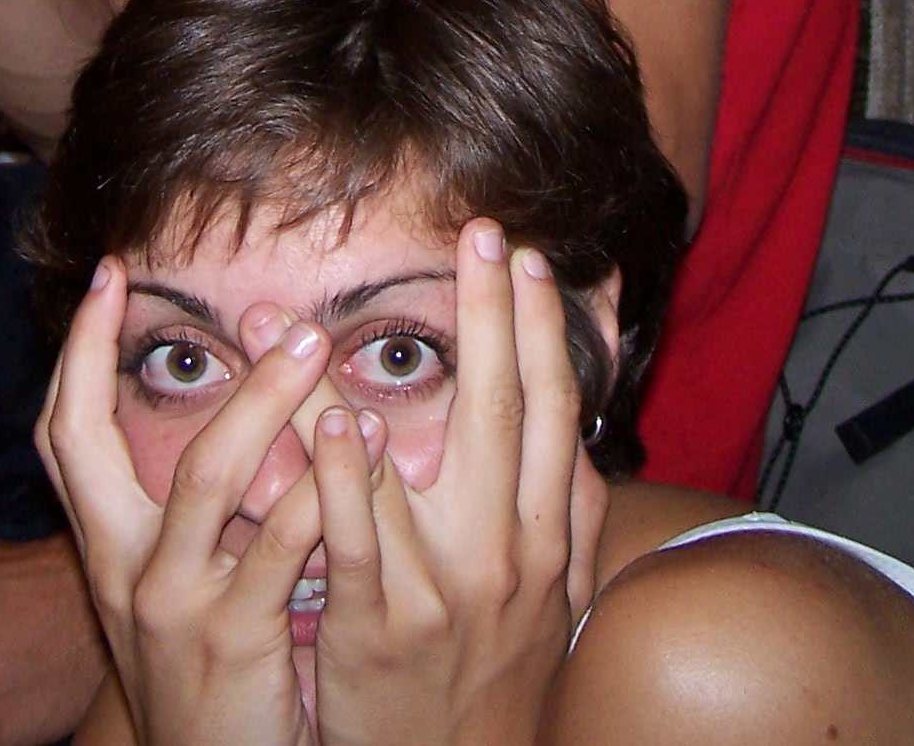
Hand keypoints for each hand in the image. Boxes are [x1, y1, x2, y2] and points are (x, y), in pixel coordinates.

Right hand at [36, 259, 343, 745]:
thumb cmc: (217, 677)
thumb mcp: (180, 591)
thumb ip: (199, 512)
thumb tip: (245, 410)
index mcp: (110, 549)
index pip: (65, 436)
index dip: (78, 353)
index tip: (107, 277)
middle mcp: (125, 568)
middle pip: (93, 442)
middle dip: (125, 354)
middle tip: (174, 282)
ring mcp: (173, 605)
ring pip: (203, 477)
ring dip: (260, 398)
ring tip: (313, 339)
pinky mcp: (231, 640)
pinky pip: (276, 550)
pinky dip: (319, 486)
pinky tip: (363, 438)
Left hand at [307, 222, 604, 745]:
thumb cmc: (499, 677)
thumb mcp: (556, 597)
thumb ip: (567, 510)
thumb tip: (585, 426)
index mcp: (547, 538)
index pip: (553, 412)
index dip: (544, 331)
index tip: (529, 258)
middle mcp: (507, 554)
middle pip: (505, 412)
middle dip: (494, 317)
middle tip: (481, 236)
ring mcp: (443, 591)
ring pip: (416, 464)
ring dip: (369, 378)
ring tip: (328, 310)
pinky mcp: (378, 629)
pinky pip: (359, 540)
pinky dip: (346, 475)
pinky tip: (329, 418)